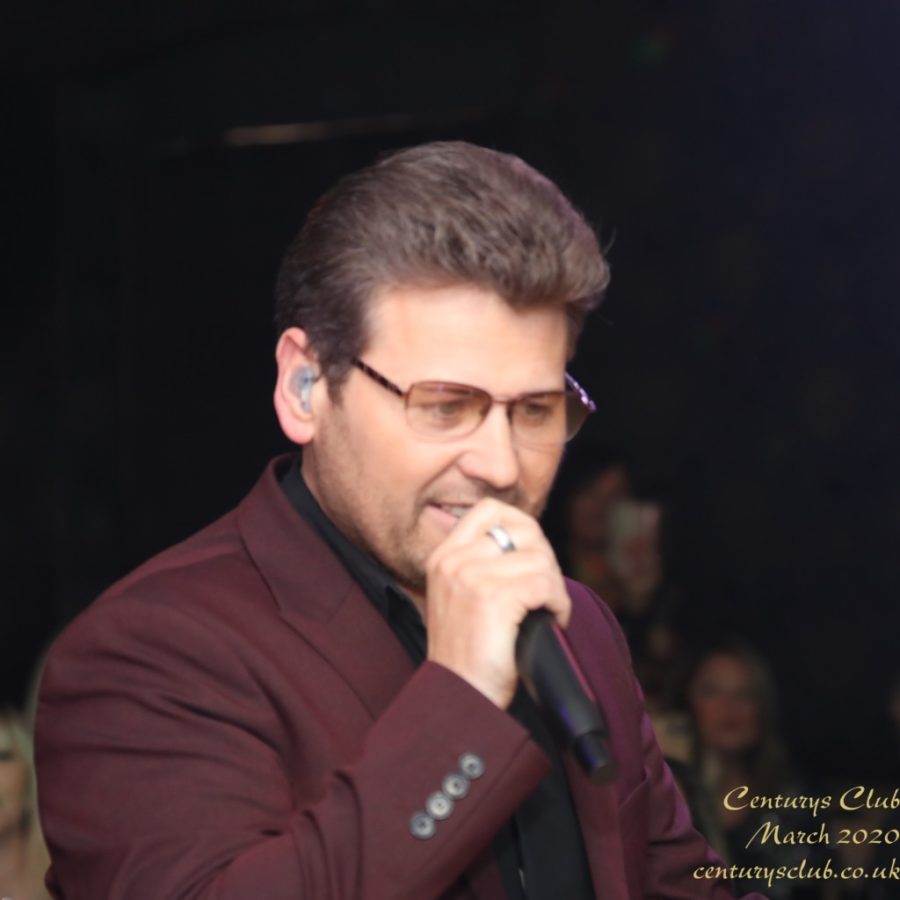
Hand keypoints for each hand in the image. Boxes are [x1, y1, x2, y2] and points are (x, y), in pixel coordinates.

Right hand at [424, 498, 570, 708]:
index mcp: (443, 557)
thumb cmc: (469, 656)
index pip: (490, 510)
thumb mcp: (461, 598)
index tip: (531, 560)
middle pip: (523, 530)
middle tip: (545, 592)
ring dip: (554, 587)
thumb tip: (530, 543)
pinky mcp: (493, 598)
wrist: (459, 698)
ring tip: (547, 611)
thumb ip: (482, 565)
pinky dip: (559, 604)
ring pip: (540, 559)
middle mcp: (453, 561)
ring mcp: (471, 577)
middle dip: (545, 560)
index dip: (522, 528)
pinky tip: (552, 621)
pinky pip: (545, 584)